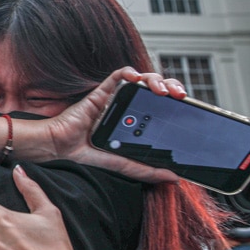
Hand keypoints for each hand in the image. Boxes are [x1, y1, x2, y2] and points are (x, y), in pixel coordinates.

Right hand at [40, 67, 184, 182]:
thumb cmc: (83, 152)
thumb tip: (174, 177)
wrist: (59, 147)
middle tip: (181, 97)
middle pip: (155, 88)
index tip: (189, 109)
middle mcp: (126, 106)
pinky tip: (136, 78)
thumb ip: (146, 170)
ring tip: (164, 91)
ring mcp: (114, 97)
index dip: (176, 102)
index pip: (160, 105)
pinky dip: (129, 72)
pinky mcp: (101, 91)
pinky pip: (118, 75)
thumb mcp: (123, 165)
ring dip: (156, 79)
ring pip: (141, 78)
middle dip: (172, 86)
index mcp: (134, 120)